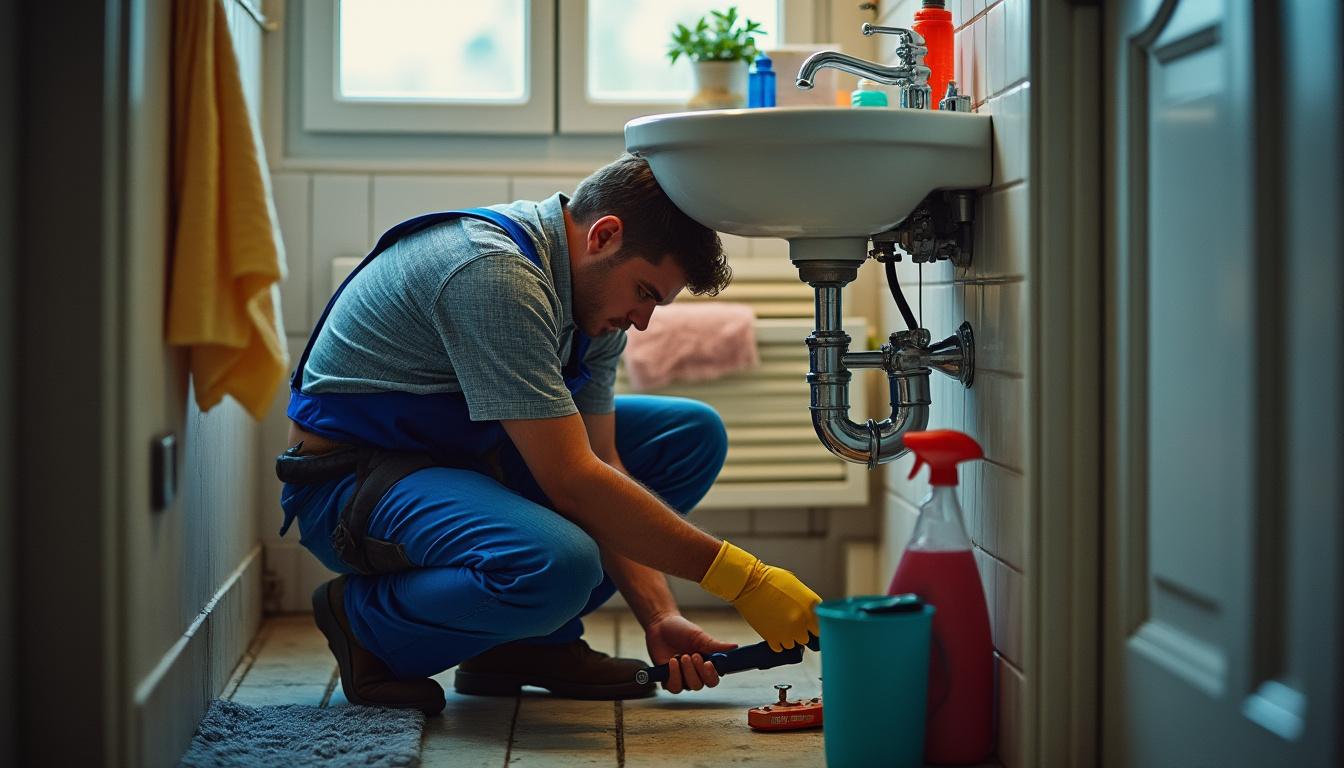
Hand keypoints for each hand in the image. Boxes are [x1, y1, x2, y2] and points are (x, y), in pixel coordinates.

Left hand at [644, 614, 737, 693]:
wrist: (661, 624)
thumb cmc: (681, 630)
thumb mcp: (699, 636)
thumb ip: (714, 645)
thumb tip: (734, 647)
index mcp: (706, 664)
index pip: (713, 678)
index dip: (712, 675)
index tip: (708, 663)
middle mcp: (695, 673)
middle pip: (701, 685)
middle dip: (697, 671)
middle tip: (693, 655)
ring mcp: (681, 677)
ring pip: (688, 687)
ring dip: (686, 672)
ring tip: (681, 656)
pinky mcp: (667, 678)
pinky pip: (673, 687)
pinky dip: (674, 675)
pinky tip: (672, 661)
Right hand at [698, 541, 821, 651]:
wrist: (749, 583)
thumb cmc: (771, 579)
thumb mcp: (796, 586)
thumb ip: (806, 603)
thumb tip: (809, 614)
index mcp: (812, 607)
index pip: (822, 627)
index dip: (815, 627)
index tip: (810, 627)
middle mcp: (803, 622)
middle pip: (808, 639)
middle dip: (801, 633)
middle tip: (792, 624)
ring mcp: (788, 632)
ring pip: (793, 644)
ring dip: (788, 638)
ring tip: (779, 626)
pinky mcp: (772, 638)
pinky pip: (779, 648)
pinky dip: (776, 642)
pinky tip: (772, 630)